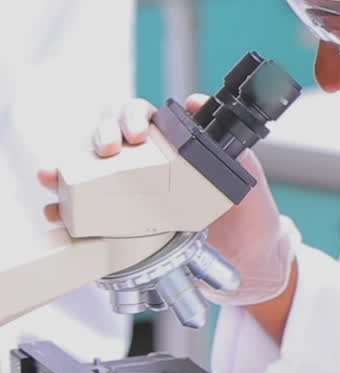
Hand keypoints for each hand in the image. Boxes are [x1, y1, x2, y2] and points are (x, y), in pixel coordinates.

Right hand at [39, 96, 297, 305]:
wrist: (250, 270)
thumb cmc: (251, 221)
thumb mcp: (248, 180)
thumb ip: (232, 144)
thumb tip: (199, 102)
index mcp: (177, 152)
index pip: (146, 120)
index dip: (133, 117)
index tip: (137, 133)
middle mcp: (150, 170)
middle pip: (112, 139)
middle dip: (101, 137)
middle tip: (109, 151)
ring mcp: (133, 198)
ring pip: (90, 172)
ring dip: (68, 169)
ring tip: (56, 176)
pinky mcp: (123, 228)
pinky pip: (87, 214)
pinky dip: (65, 210)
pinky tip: (56, 212)